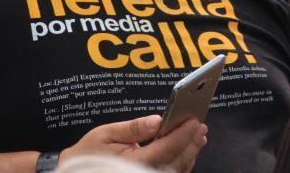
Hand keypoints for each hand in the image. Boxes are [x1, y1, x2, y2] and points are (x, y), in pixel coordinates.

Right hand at [59, 115, 206, 171]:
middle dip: (191, 142)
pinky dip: (182, 162)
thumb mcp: (105, 135)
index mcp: (131, 164)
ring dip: (190, 153)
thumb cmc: (88, 155)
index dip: (182, 134)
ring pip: (177, 170)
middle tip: (201, 126)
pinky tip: (187, 150)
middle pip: (176, 161)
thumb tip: (156, 121)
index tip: (194, 121)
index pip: (165, 148)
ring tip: (198, 136)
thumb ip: (133, 128)